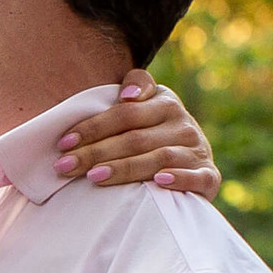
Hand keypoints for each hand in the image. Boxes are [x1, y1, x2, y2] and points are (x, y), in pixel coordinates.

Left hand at [54, 68, 219, 197]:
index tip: (63, 143)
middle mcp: (183, 124)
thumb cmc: (151, 135)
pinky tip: (159, 181)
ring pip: (158, 158)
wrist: (192, 163)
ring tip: (93, 177)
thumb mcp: (141, 108)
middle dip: (95, 153)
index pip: (124, 113)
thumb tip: (126, 96)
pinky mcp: (209, 175)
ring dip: (124, 168)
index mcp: (164, 103)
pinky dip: (179, 179)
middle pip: (134, 138)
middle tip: (65, 166)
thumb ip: (131, 90)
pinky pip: (197, 177)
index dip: (93, 127)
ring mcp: (197, 150)